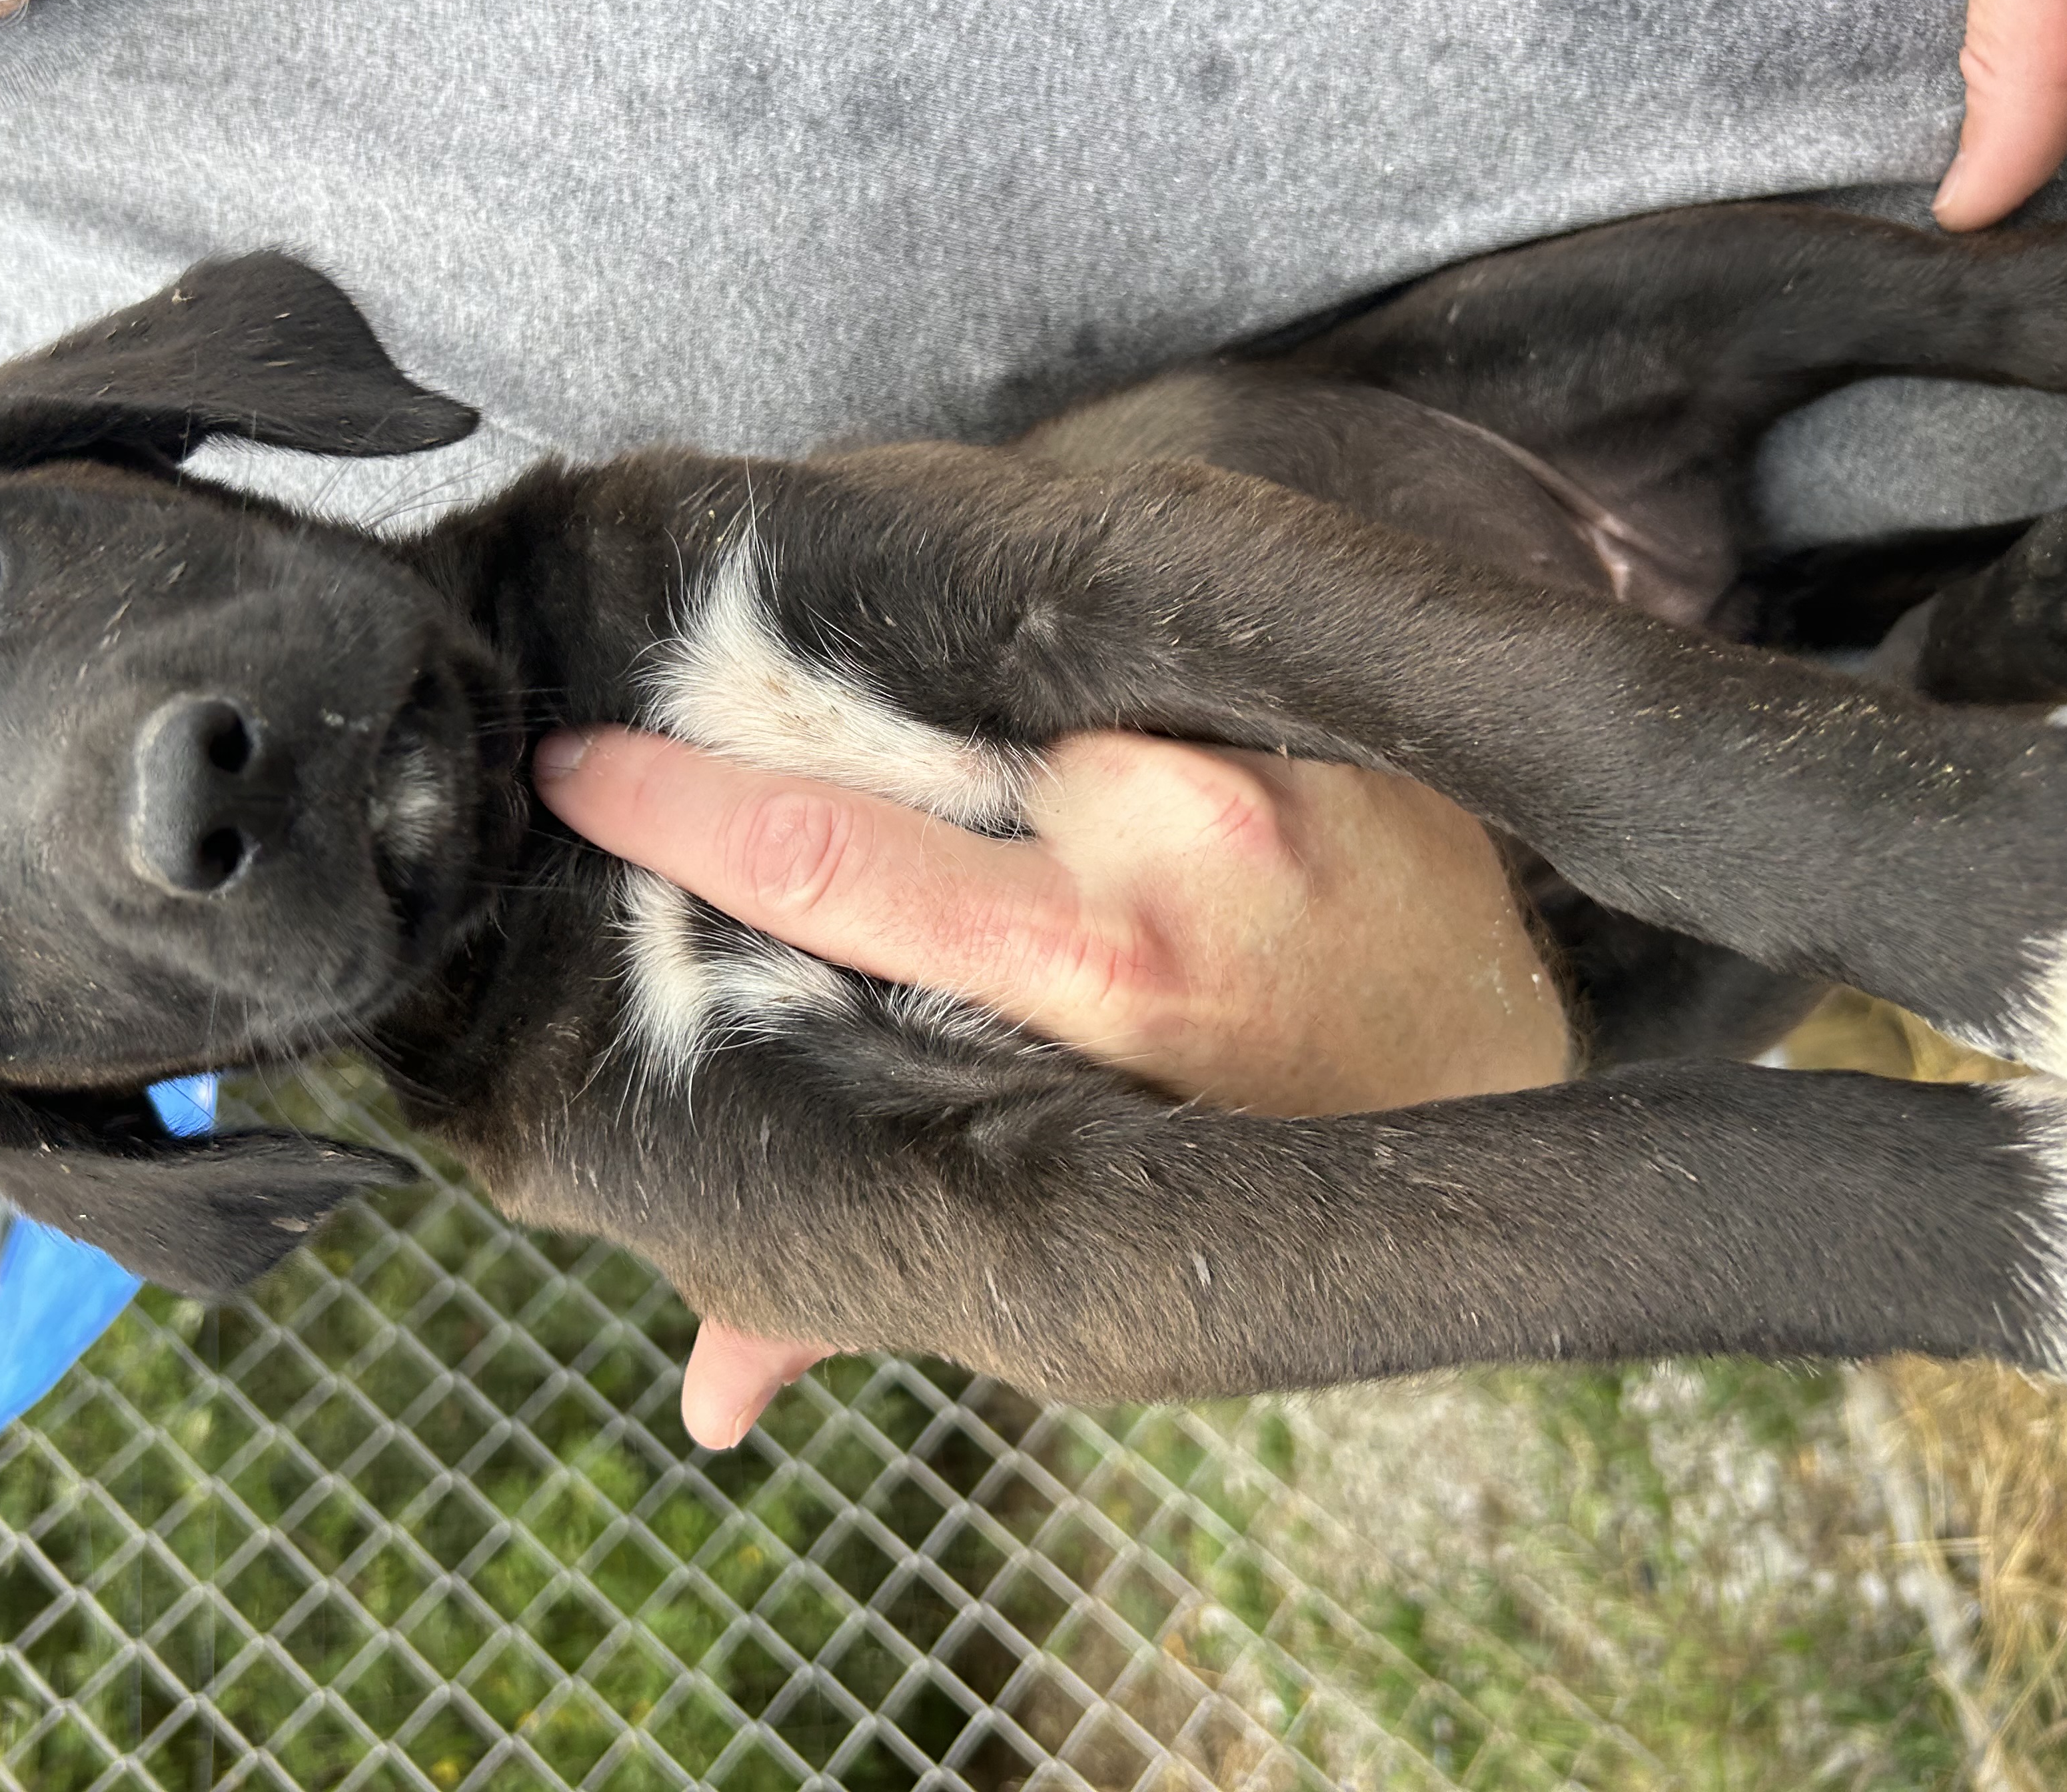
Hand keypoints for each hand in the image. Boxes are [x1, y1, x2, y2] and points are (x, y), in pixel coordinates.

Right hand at [534, 727, 1572, 1446]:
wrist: (1495, 1048)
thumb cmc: (1253, 1129)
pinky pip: (1108, 658)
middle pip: (899, 730)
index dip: (677, 809)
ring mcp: (1244, 743)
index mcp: (1090, 965)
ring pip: (1000, 688)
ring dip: (927, 715)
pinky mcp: (1289, 691)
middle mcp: (1168, 834)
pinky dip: (1037, 690)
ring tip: (871, 730)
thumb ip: (870, 1295)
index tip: (571, 766)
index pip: (829, 858)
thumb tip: (709, 1407)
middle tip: (662, 712)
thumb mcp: (1075, 1210)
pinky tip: (1014, 703)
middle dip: (762, 726)